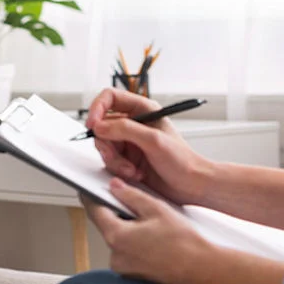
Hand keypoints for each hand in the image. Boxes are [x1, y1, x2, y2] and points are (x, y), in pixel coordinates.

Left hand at [84, 178, 211, 283]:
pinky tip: (155, 239)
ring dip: (129, 228)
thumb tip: (115, 187)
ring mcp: (124, 268)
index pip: (95, 212)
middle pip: (108, 225)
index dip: (91, 197)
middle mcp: (116, 256)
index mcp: (117, 237)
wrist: (201, 270)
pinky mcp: (134, 275)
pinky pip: (129, 252)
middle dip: (118, 212)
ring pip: (120, 239)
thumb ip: (131, 196)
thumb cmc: (182, 242)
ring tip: (153, 224)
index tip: (87, 189)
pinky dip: (136, 243)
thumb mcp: (156, 209)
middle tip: (135, 204)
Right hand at [87, 88, 212, 205]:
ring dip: (115, 161)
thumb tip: (99, 126)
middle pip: (102, 126)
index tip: (93, 124)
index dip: (97, 108)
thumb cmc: (182, 160)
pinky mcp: (126, 159)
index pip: (110, 98)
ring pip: (104, 146)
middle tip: (116, 157)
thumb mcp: (153, 140)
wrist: (191, 185)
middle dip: (107, 145)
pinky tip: (135, 175)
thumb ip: (125, 129)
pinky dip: (118, 170)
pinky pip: (109, 161)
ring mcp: (129, 142)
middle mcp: (133, 123)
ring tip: (132, 170)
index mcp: (142, 109)